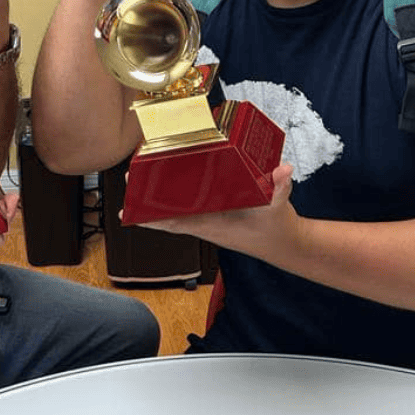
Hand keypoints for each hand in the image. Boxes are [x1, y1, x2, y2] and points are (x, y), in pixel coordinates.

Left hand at [140, 164, 297, 258]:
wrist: (286, 244)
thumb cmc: (276, 229)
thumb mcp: (278, 207)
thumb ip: (280, 188)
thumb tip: (282, 170)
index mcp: (212, 225)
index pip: (174, 223)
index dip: (150, 218)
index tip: (128, 212)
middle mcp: (205, 223)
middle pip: (167, 212)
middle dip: (146, 200)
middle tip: (128, 178)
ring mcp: (209, 218)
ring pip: (175, 208)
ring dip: (157, 195)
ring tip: (137, 177)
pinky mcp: (215, 212)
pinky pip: (188, 204)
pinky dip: (174, 195)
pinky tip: (164, 182)